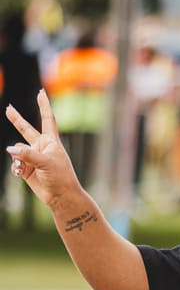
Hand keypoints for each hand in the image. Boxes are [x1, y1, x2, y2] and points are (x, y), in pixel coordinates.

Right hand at [5, 90, 81, 209]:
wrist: (61, 197)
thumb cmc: (60, 177)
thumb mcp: (45, 163)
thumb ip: (27, 154)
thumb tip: (10, 149)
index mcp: (51, 141)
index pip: (47, 119)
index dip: (43, 105)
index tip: (41, 92)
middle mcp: (42, 147)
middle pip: (26, 130)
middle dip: (17, 121)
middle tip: (8, 109)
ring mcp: (33, 158)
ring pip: (17, 151)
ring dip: (18, 158)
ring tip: (23, 167)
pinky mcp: (27, 168)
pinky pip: (15, 162)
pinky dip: (16, 167)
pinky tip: (19, 173)